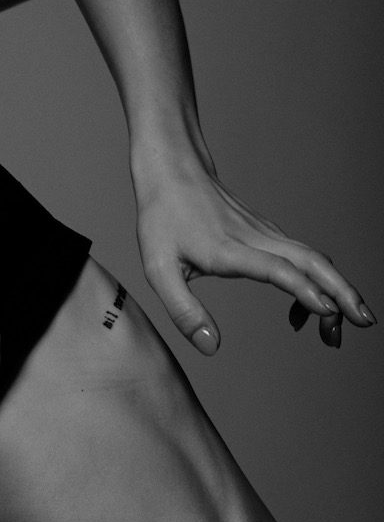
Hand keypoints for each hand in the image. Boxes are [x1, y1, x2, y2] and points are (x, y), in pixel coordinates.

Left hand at [133, 159, 374, 352]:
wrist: (172, 173)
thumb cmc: (162, 221)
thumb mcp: (158, 271)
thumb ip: (183, 311)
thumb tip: (210, 348)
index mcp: (228, 250)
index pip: (276, 269)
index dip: (304, 290)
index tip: (329, 312)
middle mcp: (255, 238)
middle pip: (313, 261)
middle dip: (343, 292)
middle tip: (363, 323)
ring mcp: (266, 233)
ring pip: (314, 259)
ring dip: (335, 290)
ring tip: (337, 330)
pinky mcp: (267, 233)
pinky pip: (302, 258)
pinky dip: (316, 283)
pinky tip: (304, 310)